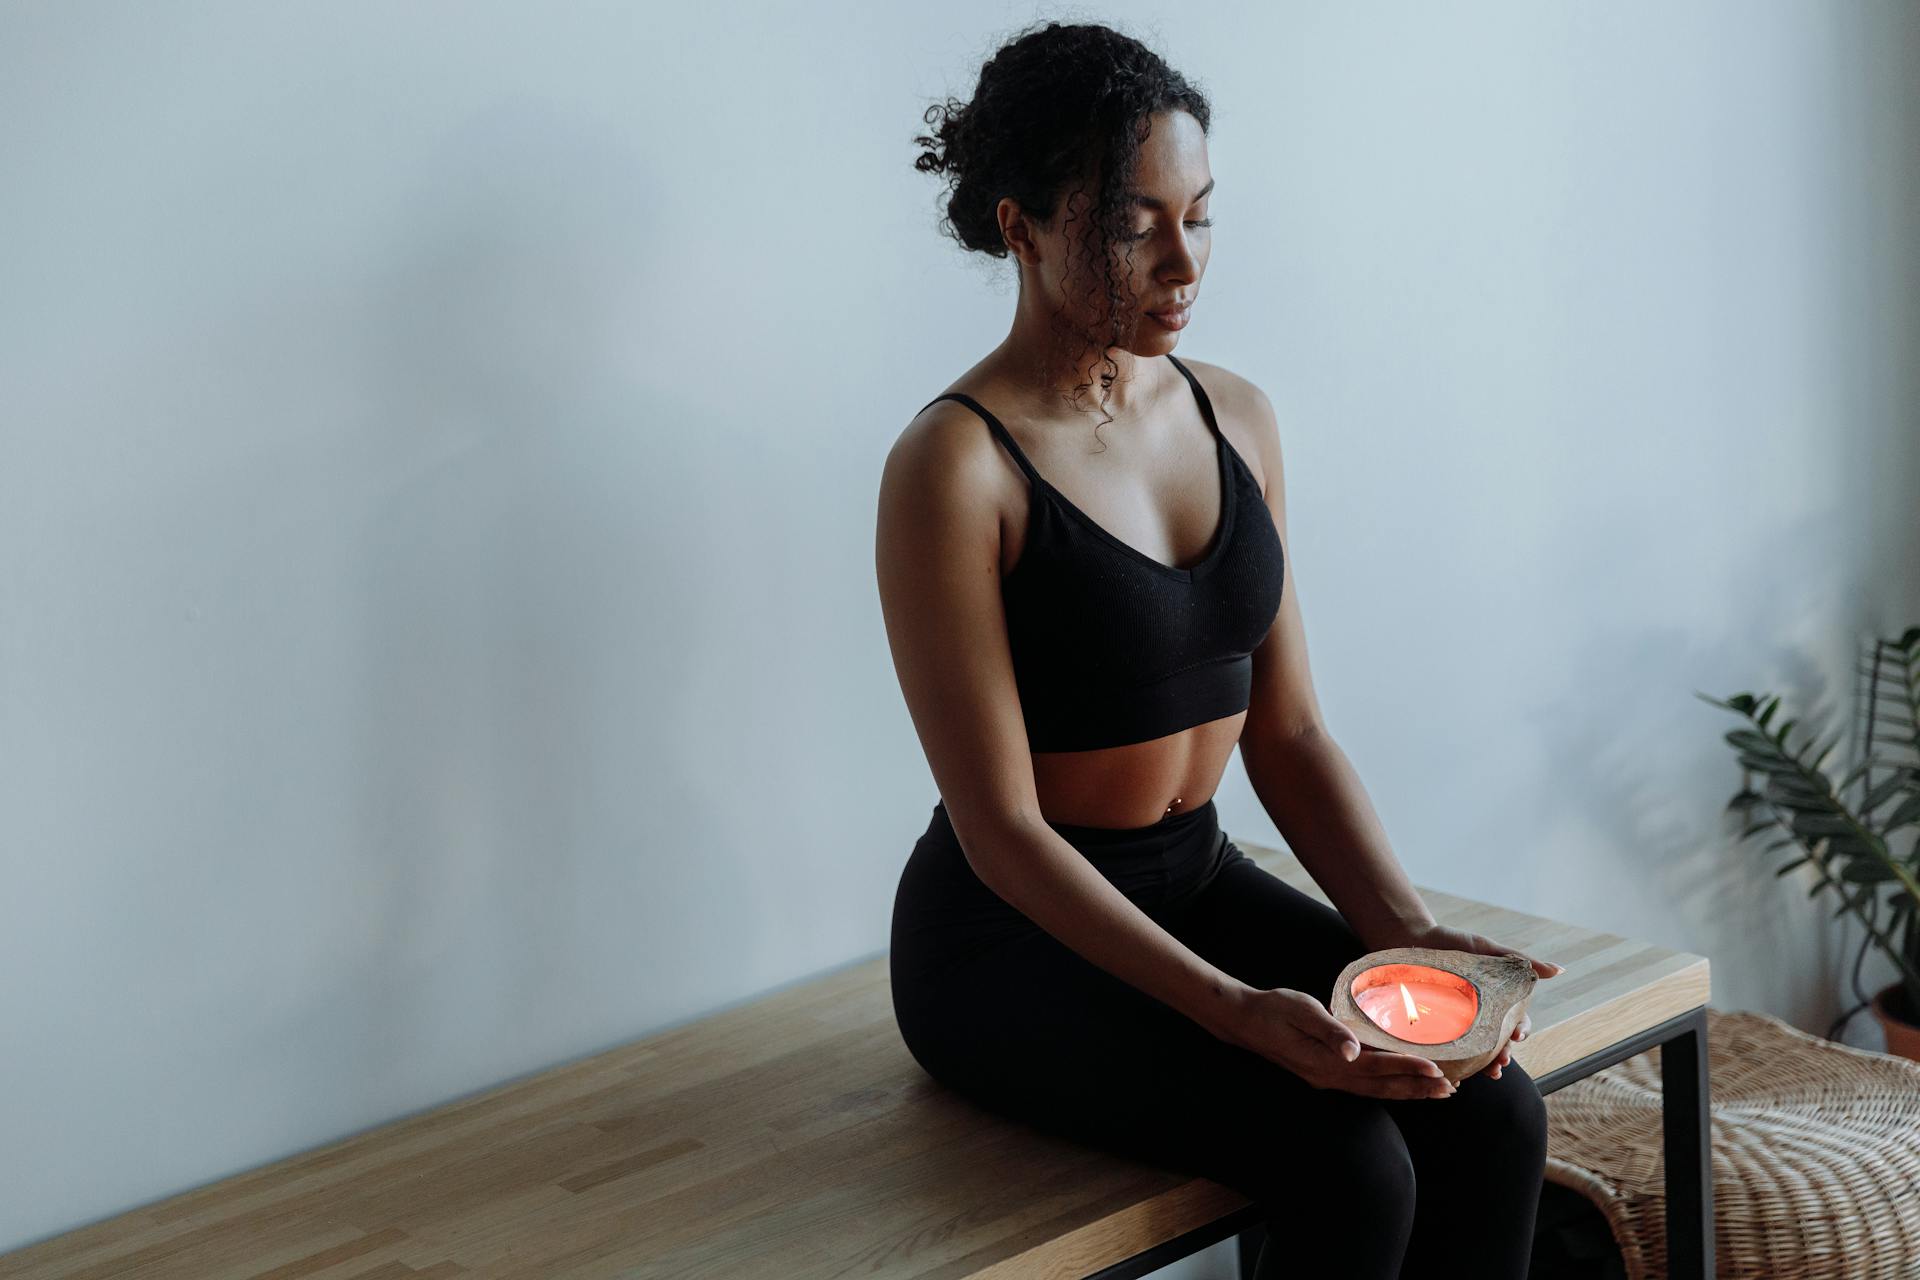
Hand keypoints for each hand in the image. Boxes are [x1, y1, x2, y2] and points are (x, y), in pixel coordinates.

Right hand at [1219, 987, 1458, 1100]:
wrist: (1243, 1021)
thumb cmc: (1273, 1008)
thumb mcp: (1301, 1010)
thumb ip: (1329, 1030)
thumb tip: (1353, 1051)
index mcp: (1325, 1062)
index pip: (1376, 1068)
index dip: (1407, 1069)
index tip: (1437, 1069)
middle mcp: (1329, 1078)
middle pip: (1381, 1088)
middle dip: (1417, 1089)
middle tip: (1450, 1089)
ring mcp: (1326, 1080)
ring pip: (1375, 1091)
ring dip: (1407, 1092)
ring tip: (1437, 1092)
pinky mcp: (1325, 1075)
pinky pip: (1365, 1086)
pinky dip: (1389, 1087)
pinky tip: (1404, 1084)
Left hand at [1364, 920, 1564, 1080]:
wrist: (1409, 938)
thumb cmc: (1452, 943)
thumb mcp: (1486, 950)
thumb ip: (1520, 961)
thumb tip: (1560, 970)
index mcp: (1494, 1003)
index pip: (1514, 1023)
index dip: (1520, 1030)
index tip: (1517, 1034)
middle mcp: (1477, 1018)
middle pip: (1496, 1044)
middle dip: (1502, 1055)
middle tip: (1502, 1062)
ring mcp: (1455, 1026)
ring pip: (1474, 1054)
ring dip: (1484, 1066)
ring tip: (1488, 1073)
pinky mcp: (1432, 1029)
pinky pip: (1445, 1053)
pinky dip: (1453, 1066)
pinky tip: (1455, 1076)